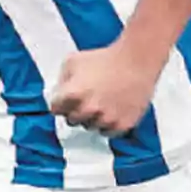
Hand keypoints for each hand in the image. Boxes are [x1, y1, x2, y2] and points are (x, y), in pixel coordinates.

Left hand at [49, 40, 166, 136]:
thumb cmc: (105, 59)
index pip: (55, 110)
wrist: (135, 61)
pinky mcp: (123, 124)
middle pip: (71, 120)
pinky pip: (108, 133)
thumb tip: (58, 92)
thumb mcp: (73, 61)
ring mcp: (106, 118)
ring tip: (99, 103)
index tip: (64, 102)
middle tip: (83, 101)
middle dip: (74, 111)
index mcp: (72, 94)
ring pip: (90, 127)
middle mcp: (88, 109)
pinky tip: (110, 111)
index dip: (59, 104)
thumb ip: (62, 80)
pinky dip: (107, 125)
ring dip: (91, 118)